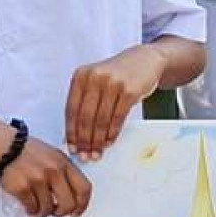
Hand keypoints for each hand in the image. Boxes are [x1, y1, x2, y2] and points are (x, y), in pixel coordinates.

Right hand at [0, 119, 93, 216]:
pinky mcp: (22, 187)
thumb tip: (68, 194)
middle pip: (69, 203)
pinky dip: (31, 211)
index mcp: (63, 161)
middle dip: (62, 213)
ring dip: (43, 214)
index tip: (77, 212)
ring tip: (36, 210)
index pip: (84, 188)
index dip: (82, 205)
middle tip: (54, 212)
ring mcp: (38, 179)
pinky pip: (32, 208)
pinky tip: (28, 208)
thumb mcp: (48, 153)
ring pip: (49, 209)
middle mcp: (54, 170)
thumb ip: (61, 170)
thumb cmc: (20, 148)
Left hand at [65, 45, 167, 160]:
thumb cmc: (117, 75)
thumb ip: (84, 103)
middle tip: (85, 155)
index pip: (71, 109)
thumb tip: (73, 135)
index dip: (71, 132)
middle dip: (84, 140)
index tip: (72, 148)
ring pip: (101, 120)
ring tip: (97, 153)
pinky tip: (109, 142)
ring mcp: (112, 83)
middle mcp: (95, 77)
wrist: (144, 61)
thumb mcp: (96, 82)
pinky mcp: (129, 90)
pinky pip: (117, 118)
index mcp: (81, 76)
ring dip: (98, 141)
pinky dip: (112, 133)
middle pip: (85, 116)